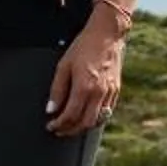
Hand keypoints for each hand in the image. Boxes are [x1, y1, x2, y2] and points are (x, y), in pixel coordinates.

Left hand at [45, 22, 124, 136]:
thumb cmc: (84, 46)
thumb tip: (51, 109)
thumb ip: (57, 90)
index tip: (51, 125)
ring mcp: (110, 92)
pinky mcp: (116, 90)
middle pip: (85, 123)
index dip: (59, 124)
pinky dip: (95, 118)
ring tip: (71, 125)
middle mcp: (99, 93)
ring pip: (97, 121)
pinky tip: (86, 115)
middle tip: (59, 130)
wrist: (107, 35)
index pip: (70, 115)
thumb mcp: (64, 65)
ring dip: (83, 127)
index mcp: (84, 86)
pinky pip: (107, 112)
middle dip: (70, 130)